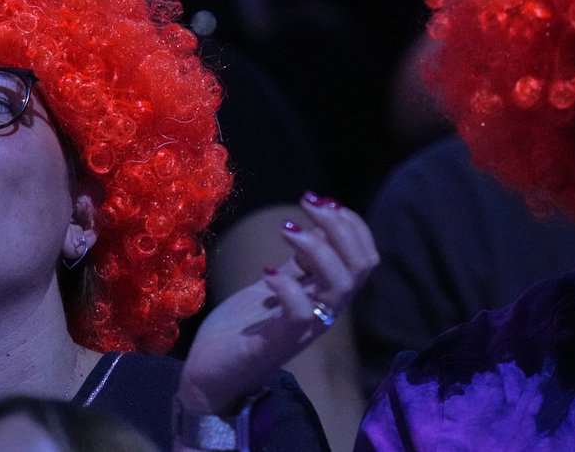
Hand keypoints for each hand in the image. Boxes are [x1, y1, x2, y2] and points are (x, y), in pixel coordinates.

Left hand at [176, 195, 378, 414]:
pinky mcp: (278, 342)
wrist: (209, 374)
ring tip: (286, 230)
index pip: (365, 257)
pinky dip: (287, 285)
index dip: (351, 224)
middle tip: (306, 202)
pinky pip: (300, 313)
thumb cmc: (242, 328)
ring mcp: (305, 329)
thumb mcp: (276, 284)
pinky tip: (266, 272)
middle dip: (339, 225)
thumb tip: (318, 227)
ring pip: (339, 285)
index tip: (320, 200)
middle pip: (361, 265)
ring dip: (316, 248)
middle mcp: (324, 312)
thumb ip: (301, 265)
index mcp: (325, 296)